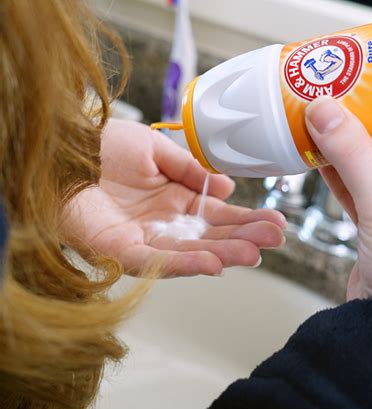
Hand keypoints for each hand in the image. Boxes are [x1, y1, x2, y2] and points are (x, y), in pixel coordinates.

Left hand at [61, 119, 285, 277]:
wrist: (58, 148)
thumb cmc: (97, 144)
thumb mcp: (155, 149)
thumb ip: (190, 169)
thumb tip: (225, 189)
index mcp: (170, 199)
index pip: (215, 215)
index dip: (245, 219)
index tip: (277, 222)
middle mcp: (159, 224)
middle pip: (209, 237)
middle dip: (244, 239)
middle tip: (276, 239)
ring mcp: (141, 239)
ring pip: (190, 253)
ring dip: (224, 254)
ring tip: (254, 253)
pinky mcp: (119, 252)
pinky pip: (157, 262)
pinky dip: (186, 264)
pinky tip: (213, 263)